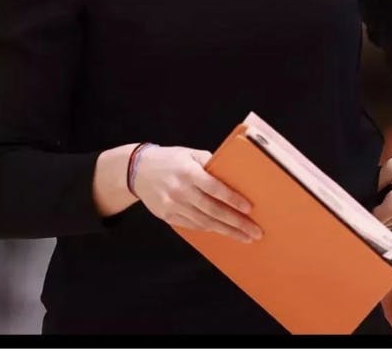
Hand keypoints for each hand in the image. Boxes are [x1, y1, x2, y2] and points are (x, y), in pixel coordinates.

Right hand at [132, 146, 261, 242]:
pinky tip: (224, 232)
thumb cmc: (170, 160)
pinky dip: (209, 230)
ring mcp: (172, 206)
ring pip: (203, 222)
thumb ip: (210, 164)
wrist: (137, 170)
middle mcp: (180, 191)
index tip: (249, 209)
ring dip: (226, 231)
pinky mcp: (167, 216)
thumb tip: (232, 175)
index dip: (232, 200)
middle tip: (255, 232)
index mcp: (188, 172)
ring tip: (245, 237)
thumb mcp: (190, 154)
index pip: (215, 189)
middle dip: (235, 223)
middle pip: (212, 210)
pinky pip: (192, 226)